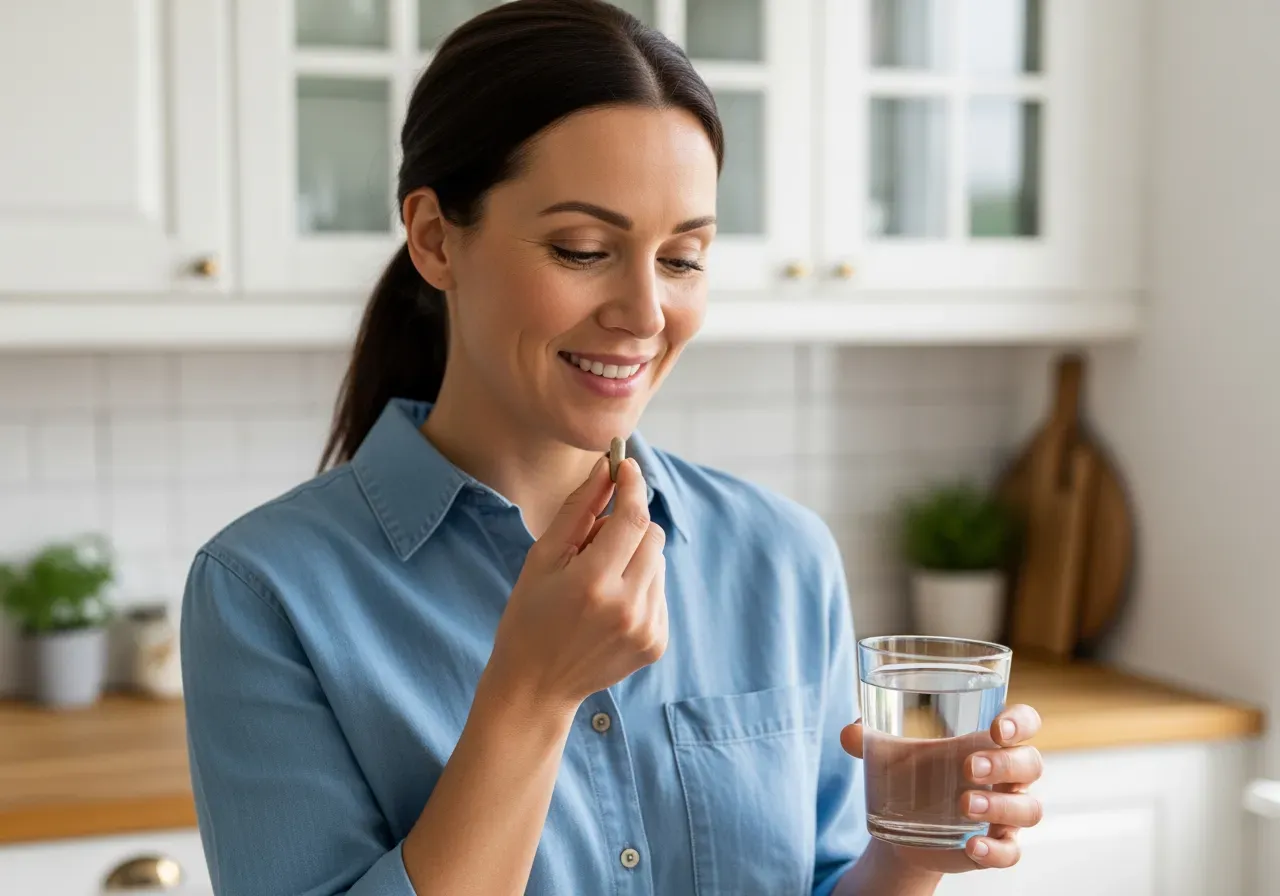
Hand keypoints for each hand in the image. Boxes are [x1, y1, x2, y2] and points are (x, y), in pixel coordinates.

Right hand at [485, 455, 667, 714]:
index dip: (632, 486)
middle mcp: (627, 607)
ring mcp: (646, 629)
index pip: (633, 518)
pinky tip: (609, 608)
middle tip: (593, 546)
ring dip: (634, 559)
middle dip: (629, 527)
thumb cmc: (530, 615)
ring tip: (598, 583)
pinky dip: (640, 587)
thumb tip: (606, 468)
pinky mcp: (657, 643)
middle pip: (653, 536)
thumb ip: (578, 509)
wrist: (536, 685)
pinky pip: (659, 592)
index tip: (626, 466)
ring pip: (659, 562)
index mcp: (593, 583)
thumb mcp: (543, 558)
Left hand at [841, 704, 1043, 873]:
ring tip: (963, 804)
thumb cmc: (910, 773)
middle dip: (1003, 763)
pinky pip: (1011, 852)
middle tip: (967, 766)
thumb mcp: (889, 753)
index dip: (1021, 721)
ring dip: (999, 806)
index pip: (1025, 722)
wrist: (902, 827)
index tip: (997, 726)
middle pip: (1030, 763)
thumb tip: (850, 733)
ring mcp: (1006, 813)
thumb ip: (869, 738)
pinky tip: (971, 847)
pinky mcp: (997, 847)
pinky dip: (995, 851)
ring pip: (1028, 809)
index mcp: (989, 741)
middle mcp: (1007, 776)